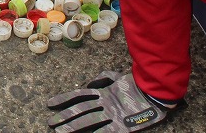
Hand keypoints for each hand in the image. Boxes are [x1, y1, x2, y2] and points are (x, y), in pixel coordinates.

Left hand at [47, 71, 175, 131]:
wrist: (156, 92)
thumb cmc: (137, 84)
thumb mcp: (117, 77)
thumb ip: (102, 79)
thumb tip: (88, 85)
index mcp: (103, 92)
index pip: (78, 95)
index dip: (63, 99)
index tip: (50, 104)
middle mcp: (105, 102)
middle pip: (80, 109)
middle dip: (63, 116)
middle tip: (50, 122)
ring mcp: (113, 114)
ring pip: (88, 120)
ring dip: (72, 126)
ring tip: (59, 131)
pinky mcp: (123, 125)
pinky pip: (106, 130)